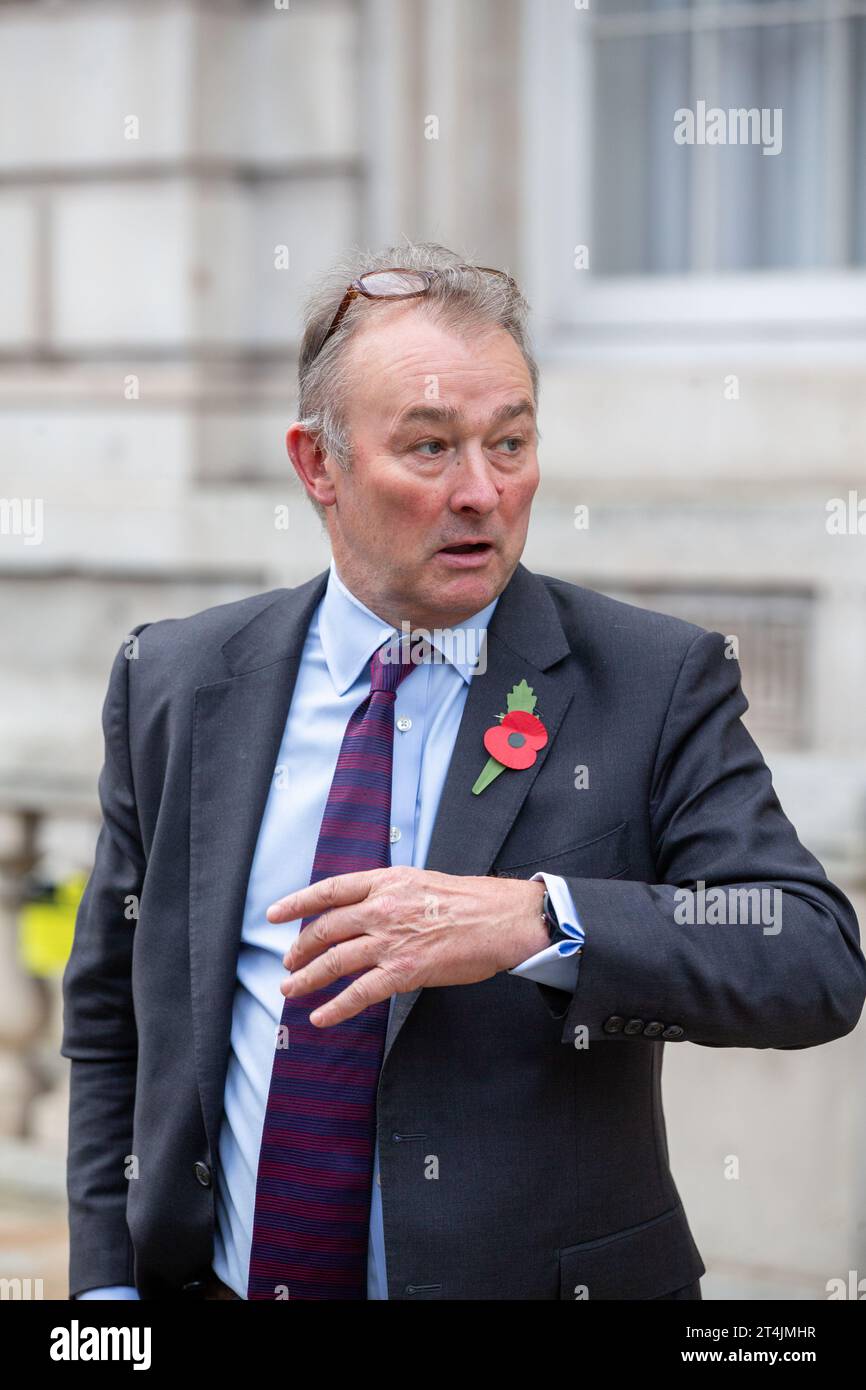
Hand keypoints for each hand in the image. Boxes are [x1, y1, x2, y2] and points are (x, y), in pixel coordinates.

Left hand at [267, 867, 547, 1026]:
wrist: (503, 920)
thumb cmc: (470, 901)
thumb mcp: (421, 881)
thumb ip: (389, 893)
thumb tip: (365, 908)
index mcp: (386, 882)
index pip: (330, 890)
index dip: (297, 902)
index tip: (274, 914)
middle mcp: (382, 908)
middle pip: (326, 929)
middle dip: (301, 949)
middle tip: (288, 963)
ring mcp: (391, 940)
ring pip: (335, 961)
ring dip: (307, 978)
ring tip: (292, 990)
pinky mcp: (404, 971)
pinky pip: (360, 993)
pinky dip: (336, 1007)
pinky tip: (321, 1017)